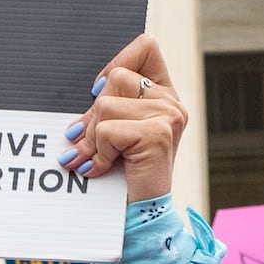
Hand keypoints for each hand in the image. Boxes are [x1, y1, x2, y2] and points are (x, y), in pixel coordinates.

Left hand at [67, 34, 191, 200]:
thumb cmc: (124, 176)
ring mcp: (169, 116)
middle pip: (115, 78)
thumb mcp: (115, 133)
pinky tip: (103, 168)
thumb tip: (92, 90)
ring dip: (91, 138)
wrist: (140, 217)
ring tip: (96, 159)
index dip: (116, 63)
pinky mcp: (158, 134)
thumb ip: (110, 105)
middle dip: (93, 114)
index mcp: (165, 95)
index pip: (145, 46)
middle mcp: (172, 102)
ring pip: (106, 105)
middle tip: (91, 144)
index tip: (99, 92)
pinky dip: (98, 152)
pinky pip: (107, 130)